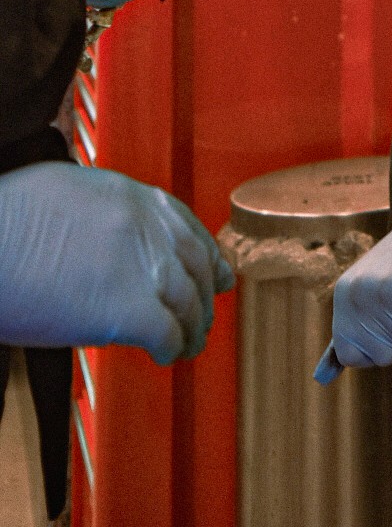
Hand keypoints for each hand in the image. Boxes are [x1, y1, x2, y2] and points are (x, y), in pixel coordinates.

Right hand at [0, 163, 233, 360]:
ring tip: (189, 344)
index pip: (184, 224)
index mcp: (131, 195)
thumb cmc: (6, 221)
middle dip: (206, 293)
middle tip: (206, 314)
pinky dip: (172, 347)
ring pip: (189, 301)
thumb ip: (103, 208)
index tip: (216, 268)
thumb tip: (112, 230)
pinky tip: (165, 356)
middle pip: (195, 263)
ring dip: (193, 327)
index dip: (204, 252)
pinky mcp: (126, 310)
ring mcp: (141, 266)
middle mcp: (146, 226)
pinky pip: (167, 333)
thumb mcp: (65, 190)